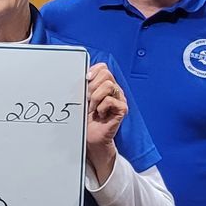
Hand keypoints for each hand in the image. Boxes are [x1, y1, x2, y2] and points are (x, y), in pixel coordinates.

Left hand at [84, 63, 126, 180]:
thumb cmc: (86, 118)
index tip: (85, 80)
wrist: (91, 137)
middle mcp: (114, 90)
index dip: (93, 72)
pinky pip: (110, 100)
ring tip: (93, 109)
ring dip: (96, 98)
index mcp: (105, 84)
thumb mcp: (83, 98)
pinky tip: (100, 115)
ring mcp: (120, 99)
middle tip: (88, 99)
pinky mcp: (122, 109)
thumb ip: (85, 85)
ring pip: (108, 85)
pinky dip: (101, 107)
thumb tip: (83, 74)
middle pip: (106, 73)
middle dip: (92, 86)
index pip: (103, 68)